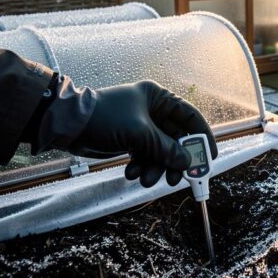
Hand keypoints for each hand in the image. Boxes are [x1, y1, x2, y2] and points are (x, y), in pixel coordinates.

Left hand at [68, 80, 215, 187]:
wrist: (68, 124)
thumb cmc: (104, 117)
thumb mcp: (139, 133)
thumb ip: (165, 148)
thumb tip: (187, 162)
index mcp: (159, 98)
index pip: (190, 116)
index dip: (202, 137)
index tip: (209, 157)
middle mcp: (153, 110)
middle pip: (176, 139)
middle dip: (175, 160)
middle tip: (177, 178)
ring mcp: (142, 126)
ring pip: (161, 151)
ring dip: (156, 167)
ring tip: (146, 180)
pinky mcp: (131, 140)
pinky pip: (146, 156)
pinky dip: (142, 166)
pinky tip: (132, 173)